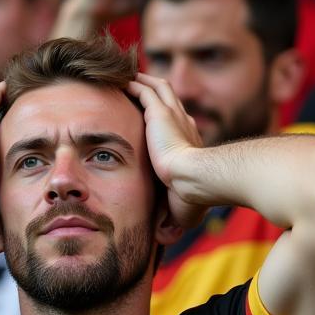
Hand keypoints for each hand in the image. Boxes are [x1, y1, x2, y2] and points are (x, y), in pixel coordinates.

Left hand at [127, 72, 204, 228]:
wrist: (195, 180)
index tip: (149, 116)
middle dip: (151, 91)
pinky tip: (118, 80)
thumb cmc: (192, 197)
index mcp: (189, 142)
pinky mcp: (161, 113)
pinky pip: (144, 89)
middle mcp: (184, 123)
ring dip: (141, 80)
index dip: (163, 117)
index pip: (176, 123)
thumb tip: (162, 238)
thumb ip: (170, 218)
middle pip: (167, 99)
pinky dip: (132, 83)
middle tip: (133, 86)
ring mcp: (173, 115)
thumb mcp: (178, 206)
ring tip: (123, 76)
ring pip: (157, 87)